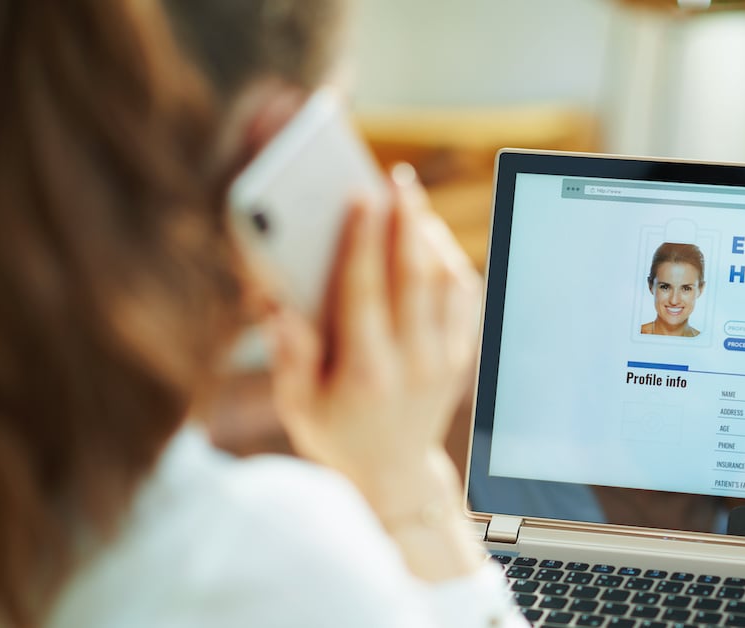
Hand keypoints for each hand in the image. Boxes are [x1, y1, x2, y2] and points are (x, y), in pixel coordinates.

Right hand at [268, 164, 480, 503]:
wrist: (395, 475)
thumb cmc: (335, 434)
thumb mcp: (298, 406)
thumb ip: (290, 356)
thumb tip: (281, 306)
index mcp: (366, 374)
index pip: (365, 293)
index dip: (361, 240)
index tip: (359, 196)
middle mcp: (414, 364)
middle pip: (415, 277)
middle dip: (406, 221)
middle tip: (397, 179)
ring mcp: (445, 360)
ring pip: (447, 281)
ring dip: (430, 236)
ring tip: (410, 201)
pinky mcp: (462, 356)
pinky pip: (463, 297)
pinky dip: (450, 261)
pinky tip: (429, 240)